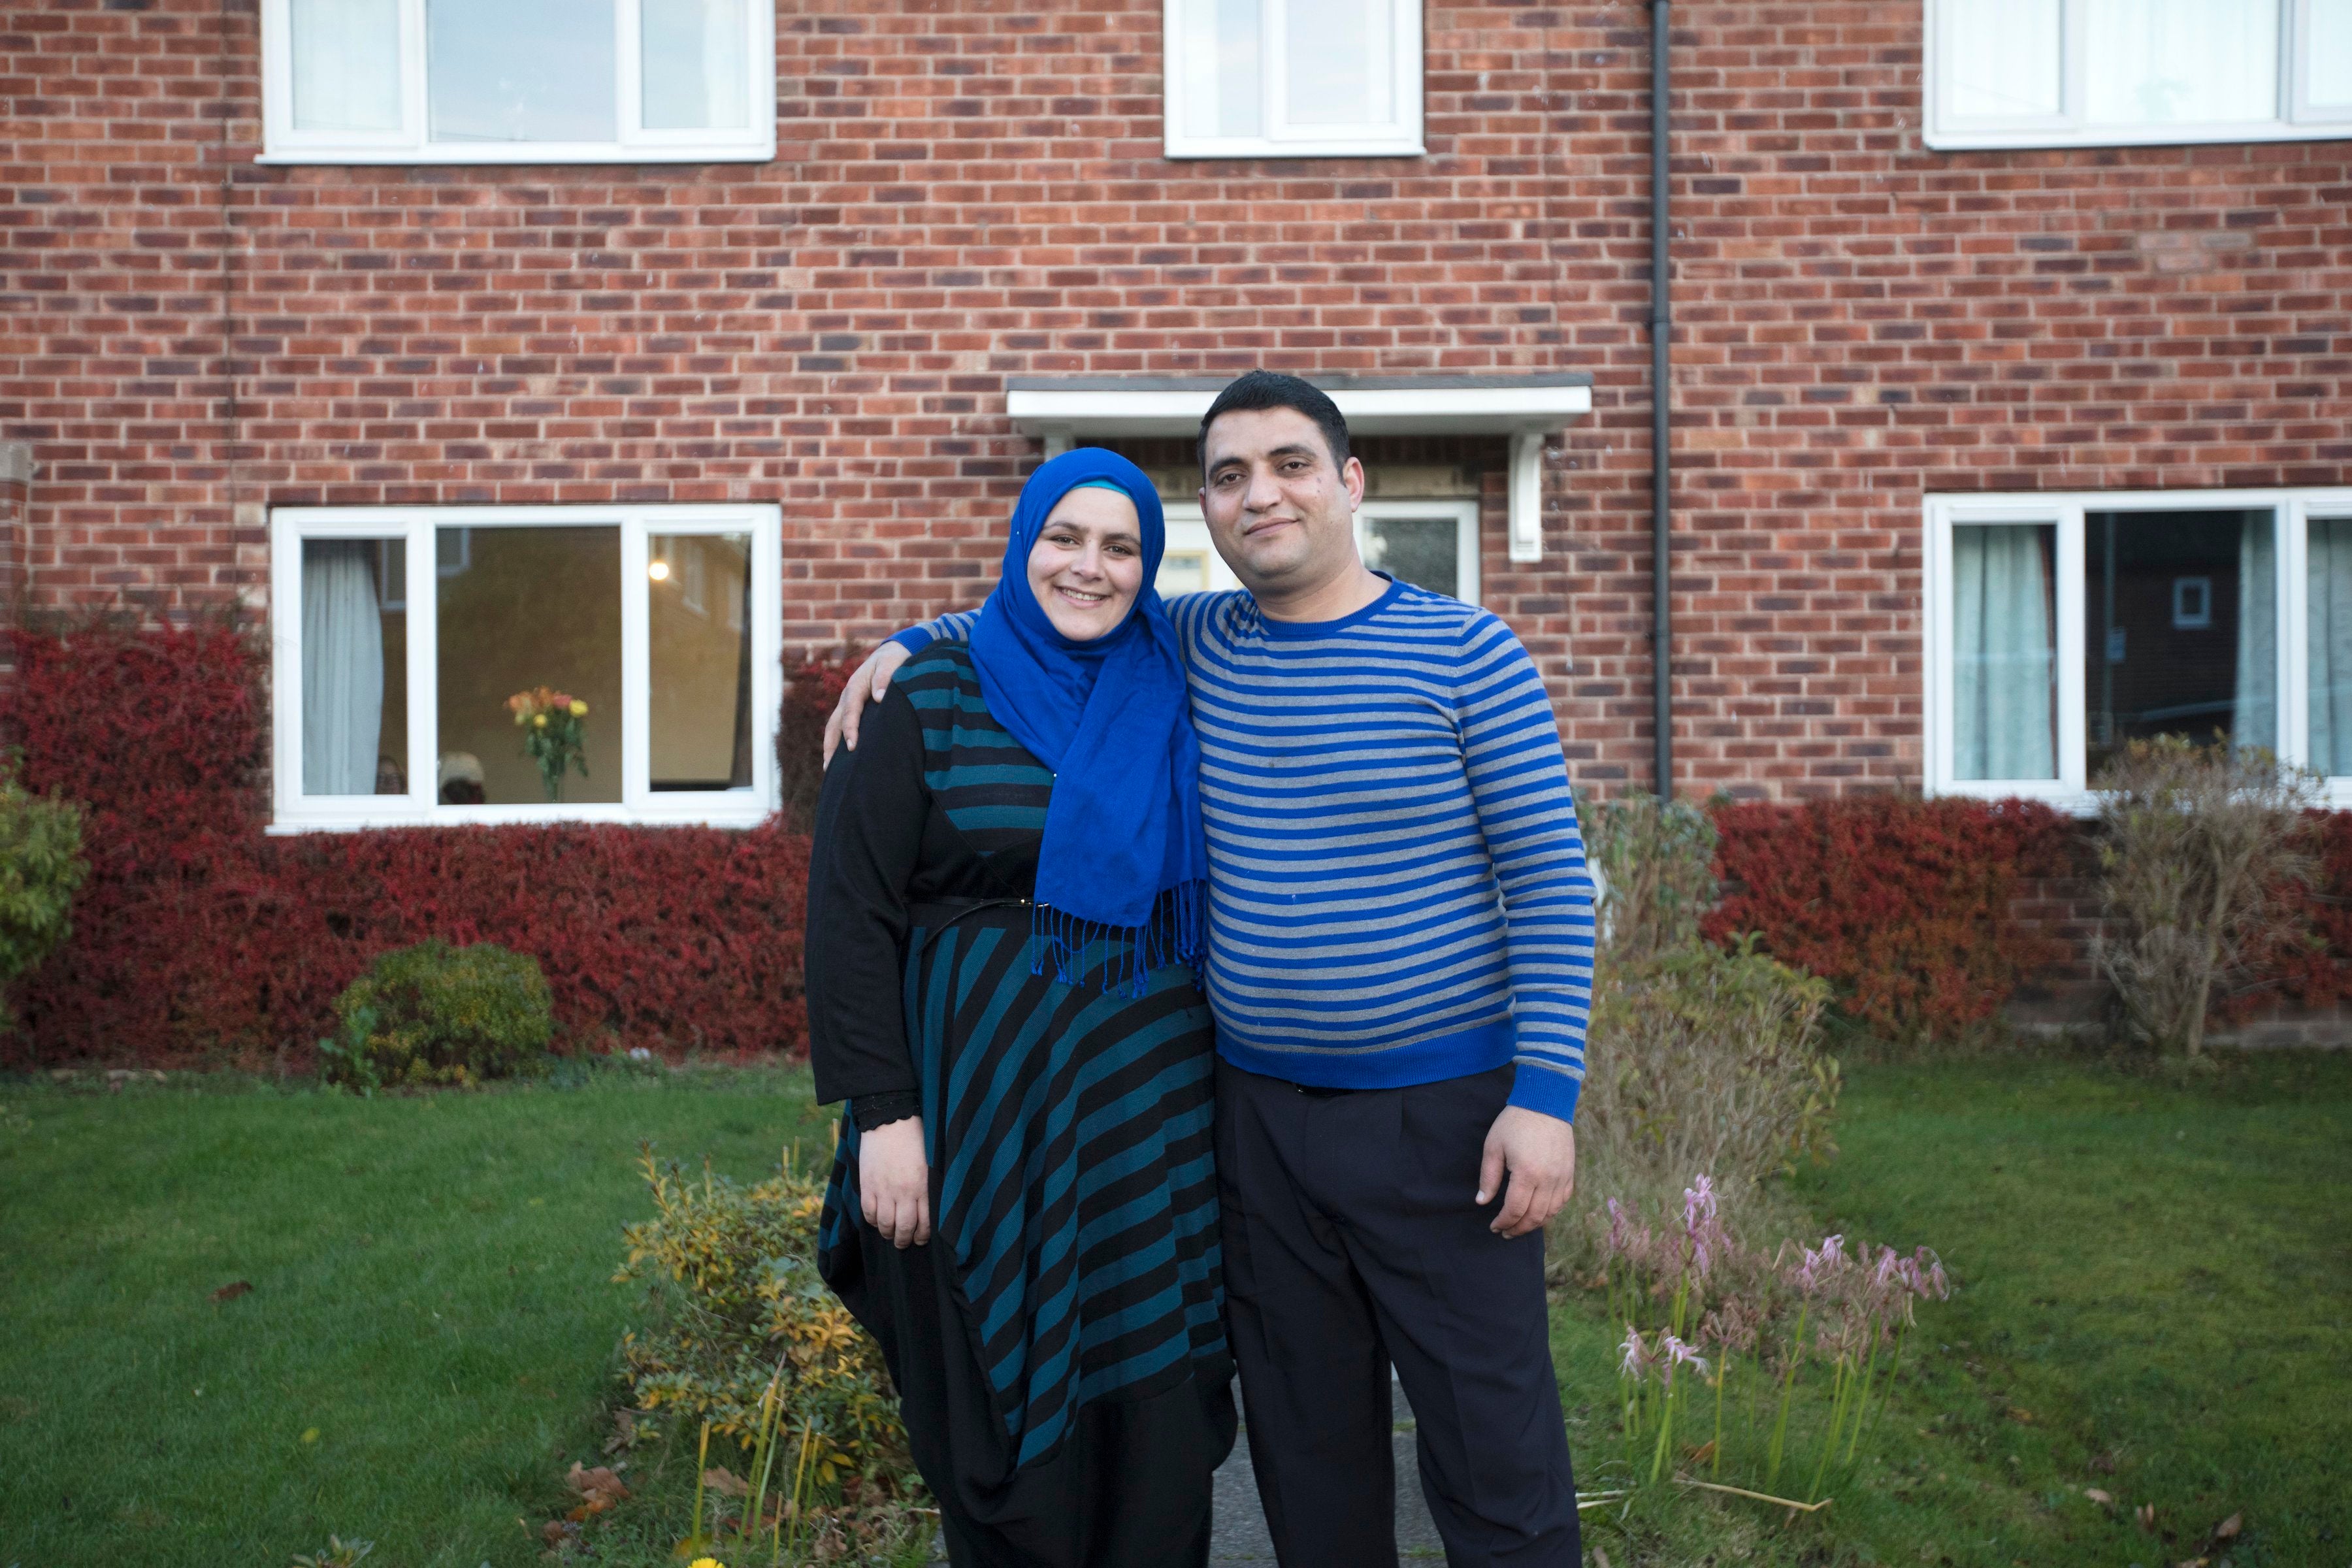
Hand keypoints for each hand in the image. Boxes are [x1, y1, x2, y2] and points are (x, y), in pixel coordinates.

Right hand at [823, 642, 911, 764]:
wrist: (890, 653)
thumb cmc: (893, 660)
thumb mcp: (891, 664)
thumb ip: (885, 679)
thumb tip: (879, 697)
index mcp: (855, 686)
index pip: (850, 711)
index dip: (850, 729)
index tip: (852, 746)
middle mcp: (847, 696)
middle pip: (834, 723)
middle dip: (831, 745)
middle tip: (831, 768)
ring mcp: (847, 703)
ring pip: (833, 727)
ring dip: (830, 747)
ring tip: (829, 770)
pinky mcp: (852, 708)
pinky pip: (841, 726)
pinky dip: (838, 741)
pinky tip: (841, 759)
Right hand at [858, 1117, 930, 1247]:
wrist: (890, 1120)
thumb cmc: (914, 1137)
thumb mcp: (929, 1162)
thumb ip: (927, 1185)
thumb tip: (926, 1206)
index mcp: (923, 1186)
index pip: (925, 1222)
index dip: (923, 1235)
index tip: (921, 1239)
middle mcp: (904, 1192)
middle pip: (905, 1227)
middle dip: (905, 1240)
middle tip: (904, 1244)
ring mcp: (884, 1190)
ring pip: (885, 1224)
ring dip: (888, 1233)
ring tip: (890, 1235)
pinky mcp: (868, 1185)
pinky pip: (868, 1212)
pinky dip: (872, 1221)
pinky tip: (876, 1220)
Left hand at [1476, 1106, 1575, 1238]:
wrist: (1545, 1103)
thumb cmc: (1515, 1123)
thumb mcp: (1494, 1146)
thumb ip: (1489, 1177)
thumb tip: (1482, 1201)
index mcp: (1527, 1173)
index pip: (1515, 1210)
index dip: (1503, 1223)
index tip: (1494, 1227)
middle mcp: (1548, 1179)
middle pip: (1534, 1217)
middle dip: (1518, 1229)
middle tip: (1506, 1232)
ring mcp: (1562, 1177)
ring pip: (1551, 1212)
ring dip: (1534, 1224)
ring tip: (1520, 1226)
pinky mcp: (1570, 1173)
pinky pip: (1563, 1201)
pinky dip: (1551, 1212)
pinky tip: (1539, 1213)